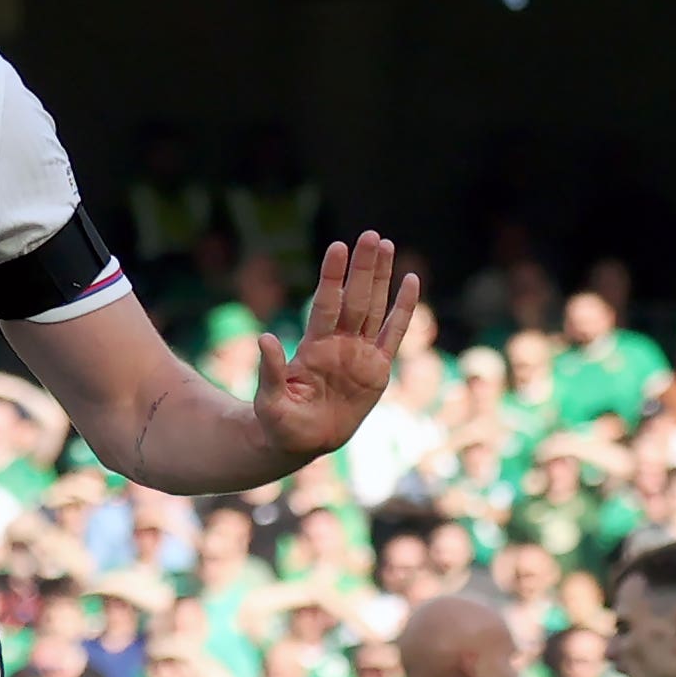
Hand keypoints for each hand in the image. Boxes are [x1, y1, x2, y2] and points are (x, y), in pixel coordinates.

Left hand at [250, 233, 414, 462]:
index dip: (332, 277)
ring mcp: (359, 353)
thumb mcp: (269, 401)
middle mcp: (338, 343)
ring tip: (385, 244)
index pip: (326, 304)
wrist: (302, 441)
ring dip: (380, 277)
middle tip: (370, 236)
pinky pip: (394, 334)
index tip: (337, 248)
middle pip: (355, 299)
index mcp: (314, 348)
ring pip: (374, 308)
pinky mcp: (378, 369)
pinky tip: (411, 281)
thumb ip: (270, 371)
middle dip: (362, 268)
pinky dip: (404, 310)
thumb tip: (265, 338)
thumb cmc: (280, 421)